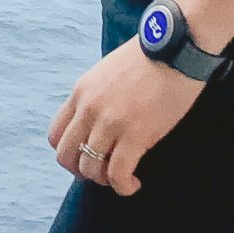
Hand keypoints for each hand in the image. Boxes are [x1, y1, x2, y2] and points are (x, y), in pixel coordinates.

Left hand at [48, 37, 202, 195]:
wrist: (177, 45)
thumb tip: (102, 117)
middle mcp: (89, 108)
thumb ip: (99, 94)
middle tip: (104, 172)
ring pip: (90, 169)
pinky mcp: (135, 134)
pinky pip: (117, 175)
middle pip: (66, 156)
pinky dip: (123, 187)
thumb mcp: (110, 70)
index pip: (56, 134)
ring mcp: (110, 122)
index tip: (89, 156)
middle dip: (82, 171)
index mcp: (81, 91)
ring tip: (123, 177)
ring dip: (105, 180)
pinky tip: (135, 184)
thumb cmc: (152, 56)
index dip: (70, 152)